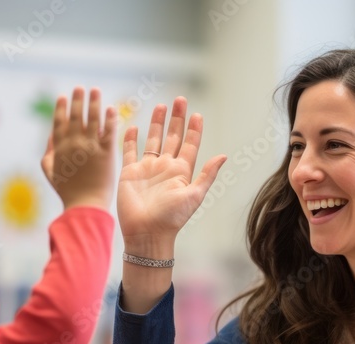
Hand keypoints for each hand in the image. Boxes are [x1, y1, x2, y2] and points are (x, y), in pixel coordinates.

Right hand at [42, 87, 116, 209]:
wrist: (86, 206)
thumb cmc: (68, 192)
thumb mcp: (50, 172)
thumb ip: (49, 152)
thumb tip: (50, 135)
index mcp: (60, 148)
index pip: (59, 123)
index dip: (61, 109)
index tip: (63, 97)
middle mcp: (74, 144)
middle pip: (76, 117)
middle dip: (77, 101)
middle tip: (80, 88)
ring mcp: (90, 147)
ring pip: (92, 119)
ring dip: (93, 103)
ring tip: (95, 90)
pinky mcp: (107, 153)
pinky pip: (108, 131)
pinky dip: (110, 119)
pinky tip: (111, 108)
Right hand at [117, 97, 225, 244]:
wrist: (146, 233)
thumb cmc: (172, 218)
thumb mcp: (194, 195)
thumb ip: (207, 174)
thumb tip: (224, 156)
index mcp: (182, 171)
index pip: (190, 144)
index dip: (194, 129)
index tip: (197, 114)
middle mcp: (165, 167)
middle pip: (172, 137)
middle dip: (177, 119)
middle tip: (180, 100)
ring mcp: (147, 168)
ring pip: (153, 139)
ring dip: (157, 123)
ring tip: (161, 106)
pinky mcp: (130, 172)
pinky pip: (130, 151)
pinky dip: (130, 139)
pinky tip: (132, 126)